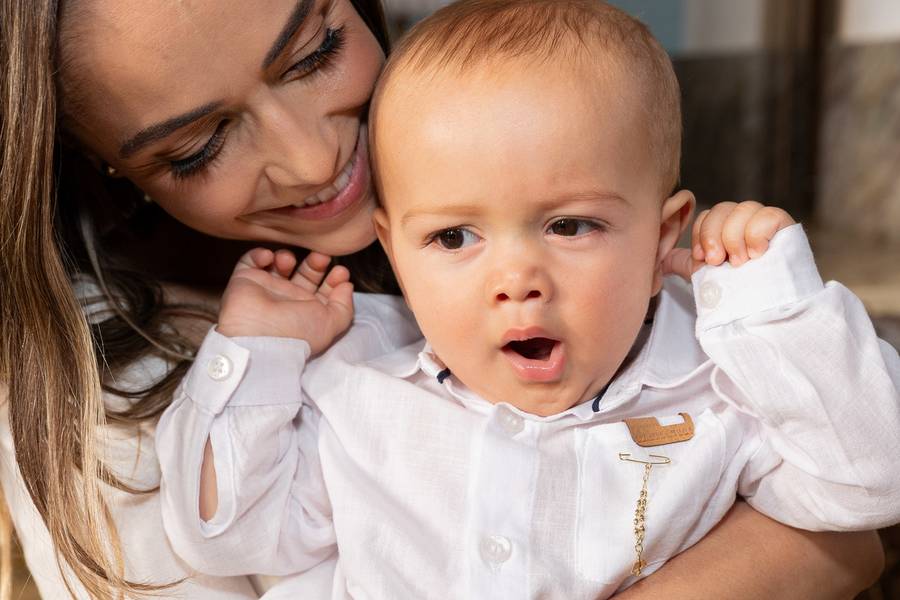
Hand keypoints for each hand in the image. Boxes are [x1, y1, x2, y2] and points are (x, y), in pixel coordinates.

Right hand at [217, 248, 353, 354]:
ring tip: (288, 262)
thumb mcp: (331, 323)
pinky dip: (259, 254)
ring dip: (286, 257)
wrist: (258, 337)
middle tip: (321, 257)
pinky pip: (250, 261)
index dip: (334, 279)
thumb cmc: (297, 333)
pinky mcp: (245, 281)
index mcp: (308, 311)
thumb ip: (344, 305)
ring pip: (279, 266)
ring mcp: (267, 290)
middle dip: (315, 263)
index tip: (341, 272)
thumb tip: (347, 286)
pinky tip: (268, 258)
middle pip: (305, 275)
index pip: (324, 290)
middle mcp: (288, 300)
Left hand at [662, 201, 794, 281]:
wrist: (760, 311)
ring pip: (742, 209)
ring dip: (734, 239)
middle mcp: (744, 221)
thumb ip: (682, 262)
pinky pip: (767, 214)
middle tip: (716, 262)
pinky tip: (758, 254)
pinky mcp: (784, 226)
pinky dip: (756, 235)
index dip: (700, 235)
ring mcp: (765, 222)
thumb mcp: (702, 274)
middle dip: (713, 236)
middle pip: (721, 208)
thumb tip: (660, 259)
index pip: (706, 215)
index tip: (701, 259)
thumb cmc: (733, 293)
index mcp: (725, 228)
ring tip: (740, 263)